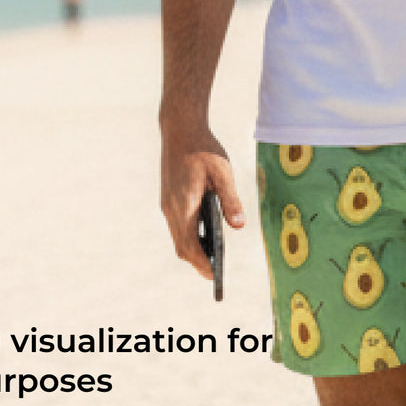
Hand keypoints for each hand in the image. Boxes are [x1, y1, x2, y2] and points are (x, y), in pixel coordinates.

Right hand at [159, 121, 245, 281]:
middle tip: (216, 272)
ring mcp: (167, 204)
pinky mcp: (168, 198)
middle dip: (197, 260)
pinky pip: (177, 224)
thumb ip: (230, 200)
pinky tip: (204, 232)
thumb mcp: (222, 172)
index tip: (215, 276)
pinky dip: (189, 235)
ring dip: (192, 248)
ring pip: (178, 236)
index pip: (189, 246)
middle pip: (181, 246)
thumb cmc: (203, 149)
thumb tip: (238, 226)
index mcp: (183, 206)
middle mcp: (171, 209)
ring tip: (213, 256)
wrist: (180, 128)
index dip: (202, 263)